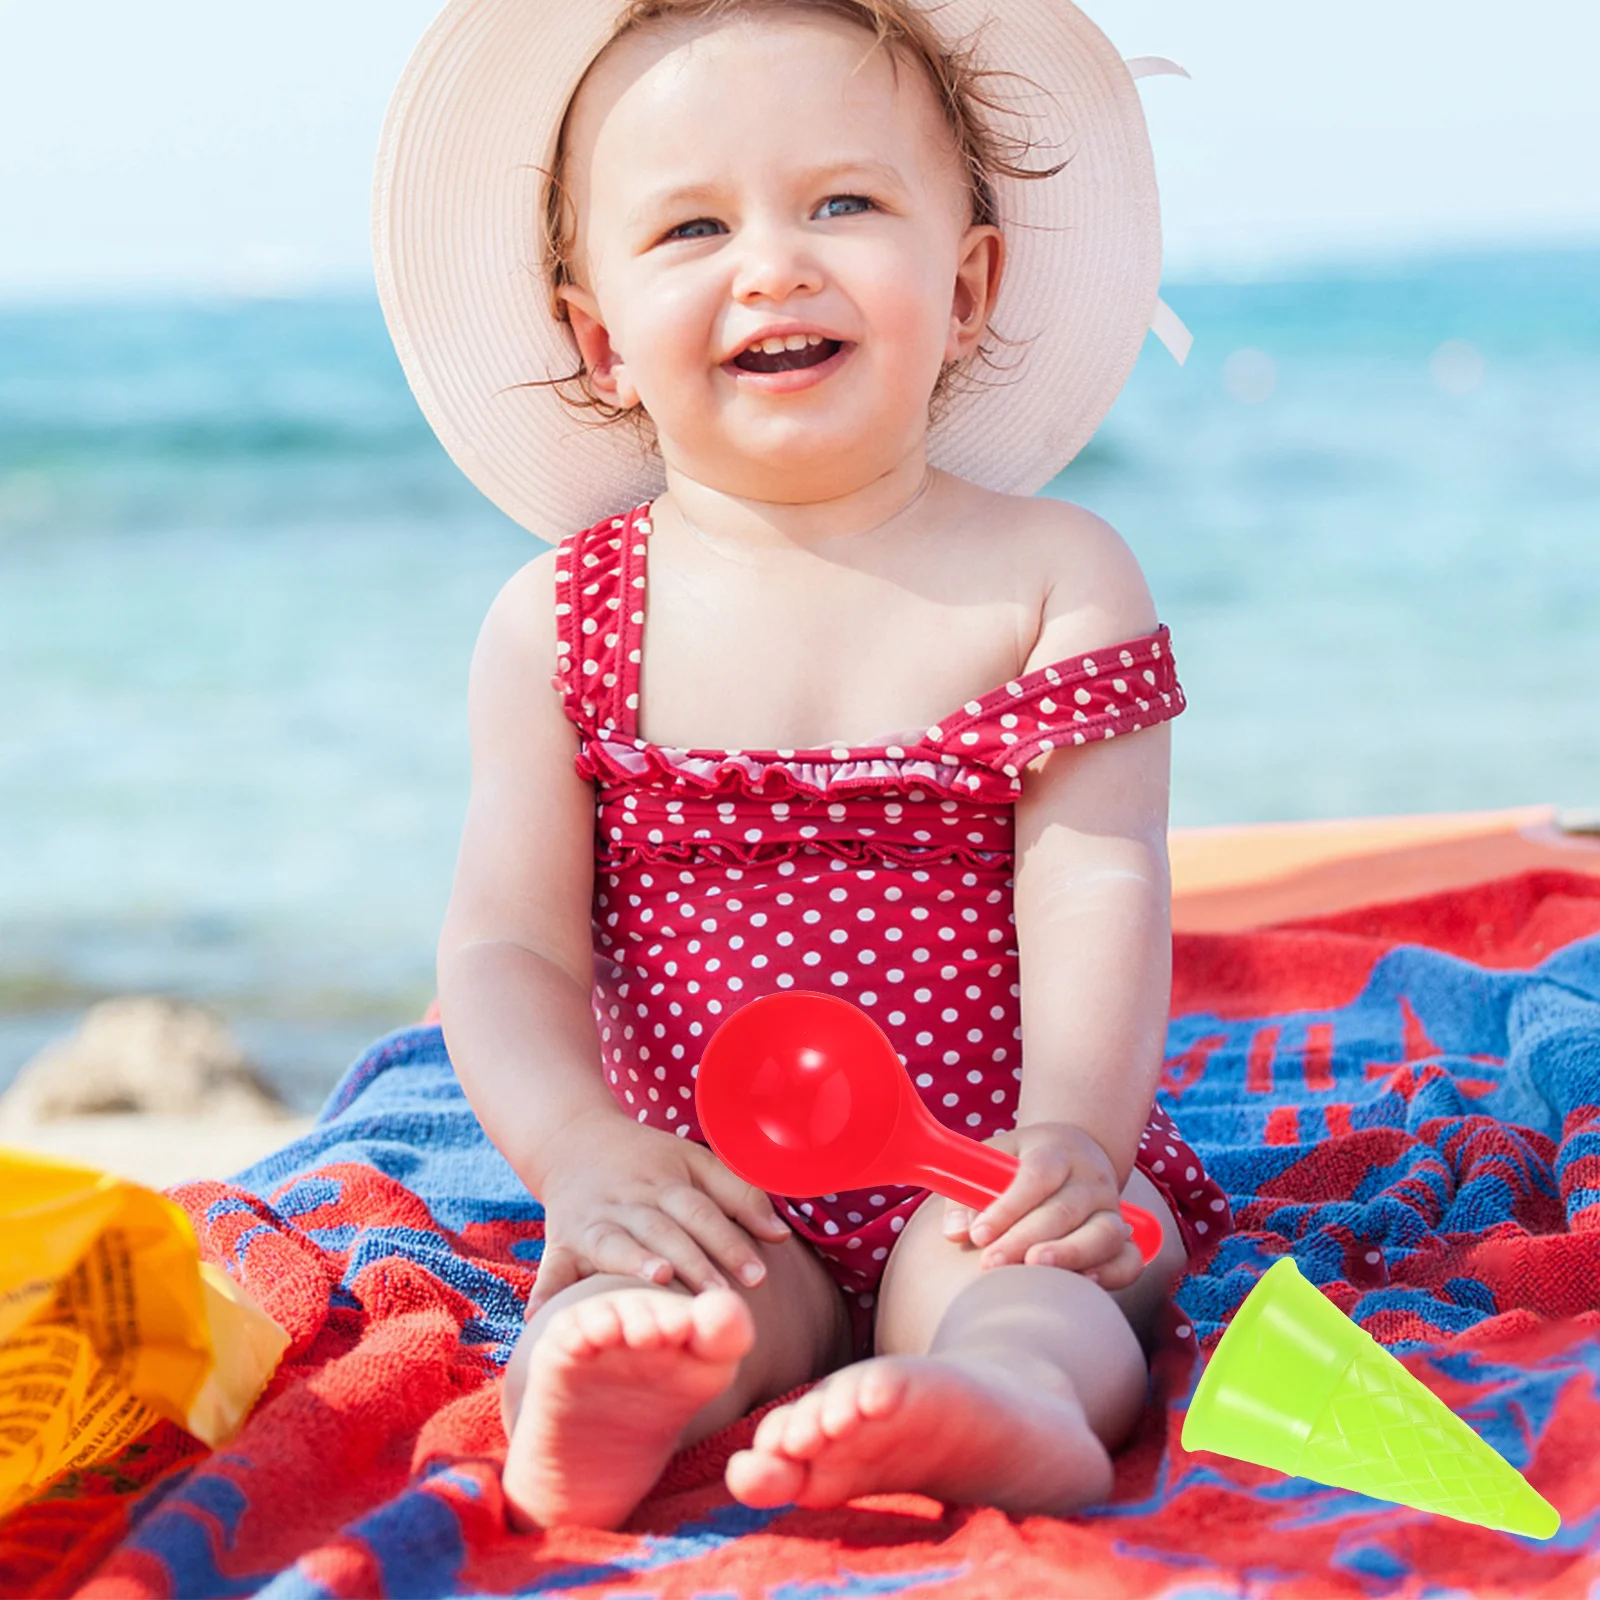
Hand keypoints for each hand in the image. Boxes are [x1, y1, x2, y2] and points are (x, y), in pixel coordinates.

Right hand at [524, 1108, 793, 1317]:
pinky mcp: (560, 1241)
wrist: (574, 1139)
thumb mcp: (694, 1161)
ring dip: (634, 1261)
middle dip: (694, 1262)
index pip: (702, 1211)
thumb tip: (782, 1235)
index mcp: (666, 1179)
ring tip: (659, 1279)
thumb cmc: (648, 1160)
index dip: (730, 1240)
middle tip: (720, 1297)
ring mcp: (593, 1220)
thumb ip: (739, 1194)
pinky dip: (548, 1289)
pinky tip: (542, 1315)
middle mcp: (630, 1200)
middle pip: (665, 1229)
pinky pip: (553, 1266)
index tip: (758, 1274)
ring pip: (616, 1242)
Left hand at [940, 1122, 1144, 1290]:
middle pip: (1064, 1209)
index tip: (978, 1234)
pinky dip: (1111, 1273)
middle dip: (1025, 1239)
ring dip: (1069, 1255)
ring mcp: (1111, 1207)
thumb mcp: (992, 1160)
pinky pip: (1129, 1259)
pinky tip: (1082, 1283)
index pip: (1037, 1174)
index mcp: (1056, 1151)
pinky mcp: (1126, 1236)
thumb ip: (966, 1193)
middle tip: (991, 1264)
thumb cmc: (1021, 1163)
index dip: (1008, 1206)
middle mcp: (1090, 1177)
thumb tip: (954, 1231)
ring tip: (1034, 1270)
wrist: (1074, 1154)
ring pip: (1103, 1233)